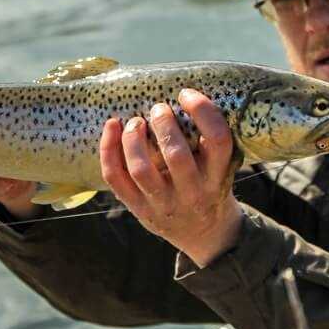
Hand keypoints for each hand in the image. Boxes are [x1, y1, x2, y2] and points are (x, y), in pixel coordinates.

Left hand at [100, 89, 242, 266]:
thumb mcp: (220, 168)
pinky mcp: (138, 209)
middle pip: (175, 155)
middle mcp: (192, 192)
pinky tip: (111, 127)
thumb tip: (181, 95)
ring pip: (141, 169)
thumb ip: (206, 142)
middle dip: (163, 124)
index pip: (217, 140)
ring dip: (133, 138)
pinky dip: (108, 150)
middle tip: (159, 108)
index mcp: (217, 177)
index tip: (187, 94)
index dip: (203, 111)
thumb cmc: (210, 187)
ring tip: (135, 121)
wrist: (204, 234)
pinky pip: (116, 178)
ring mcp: (163, 204)